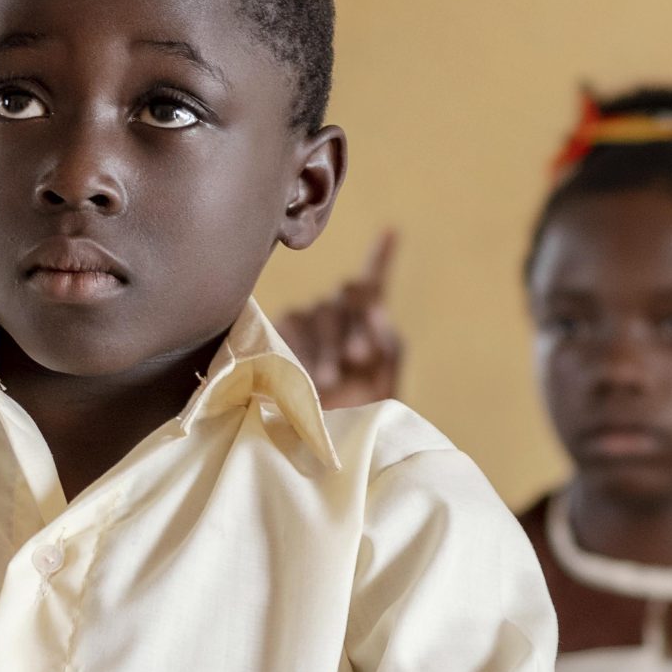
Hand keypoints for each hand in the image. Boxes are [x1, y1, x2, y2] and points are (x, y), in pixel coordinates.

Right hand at [277, 230, 403, 408]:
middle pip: (349, 301)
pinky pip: (295, 326)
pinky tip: (306, 373)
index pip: (374, 284)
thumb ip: (390, 349)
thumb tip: (378, 309)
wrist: (317, 440)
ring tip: (331, 381)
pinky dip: (304, 349)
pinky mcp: (281, 329)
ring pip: (324, 314)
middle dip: (357, 328)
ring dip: (330, 346)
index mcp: (365, 323)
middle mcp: (335, 313)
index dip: (381, 256)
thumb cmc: (355, 415)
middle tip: (360, 360)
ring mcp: (307, 318)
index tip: (390, 232)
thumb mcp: (385, 387)